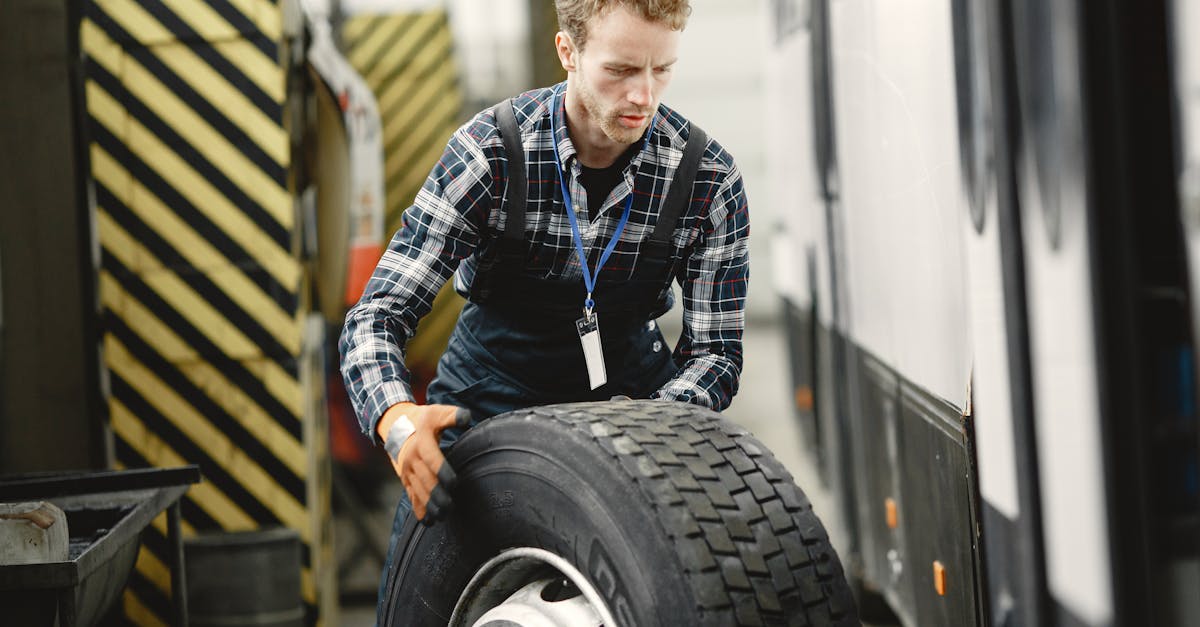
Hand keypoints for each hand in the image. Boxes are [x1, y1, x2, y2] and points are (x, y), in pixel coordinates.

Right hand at [377, 402, 470, 523]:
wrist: (394, 425)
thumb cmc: (421, 420)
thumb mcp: (436, 412)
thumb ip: (452, 415)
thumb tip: (466, 418)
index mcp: (421, 442)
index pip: (432, 459)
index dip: (442, 471)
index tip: (454, 482)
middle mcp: (412, 458)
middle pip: (425, 480)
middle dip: (437, 495)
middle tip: (450, 506)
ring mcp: (407, 470)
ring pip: (418, 491)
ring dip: (429, 505)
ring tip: (442, 516)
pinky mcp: (405, 479)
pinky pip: (411, 496)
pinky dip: (419, 509)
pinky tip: (427, 521)